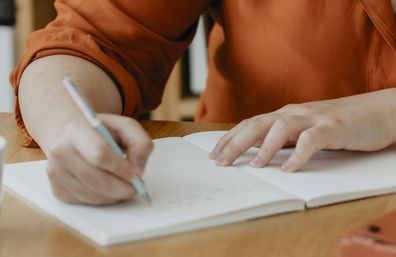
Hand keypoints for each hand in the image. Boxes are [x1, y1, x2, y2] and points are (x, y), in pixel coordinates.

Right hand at [46, 114, 152, 204]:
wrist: (73, 136)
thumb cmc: (103, 132)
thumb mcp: (126, 127)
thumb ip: (140, 143)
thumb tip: (138, 169)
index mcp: (76, 129)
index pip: (99, 154)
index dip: (121, 168)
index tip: (135, 175)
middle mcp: (60, 150)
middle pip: (96, 180)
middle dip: (121, 188)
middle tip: (136, 187)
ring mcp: (55, 172)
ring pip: (92, 195)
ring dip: (114, 196)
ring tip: (125, 186)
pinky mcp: (57, 189)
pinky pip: (86, 202)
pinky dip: (104, 200)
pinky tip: (110, 189)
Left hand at [209, 89, 395, 171]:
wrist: (377, 111)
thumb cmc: (338, 123)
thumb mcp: (304, 130)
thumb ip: (282, 137)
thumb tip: (256, 148)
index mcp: (285, 115)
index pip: (250, 124)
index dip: (230, 138)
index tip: (214, 154)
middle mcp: (295, 113)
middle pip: (258, 125)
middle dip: (236, 143)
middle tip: (220, 161)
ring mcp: (314, 118)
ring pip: (282, 128)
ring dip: (265, 148)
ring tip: (253, 166)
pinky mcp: (334, 127)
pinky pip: (313, 140)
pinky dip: (299, 155)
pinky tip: (289, 169)